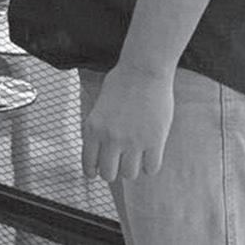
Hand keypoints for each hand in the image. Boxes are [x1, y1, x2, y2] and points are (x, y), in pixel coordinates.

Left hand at [83, 66, 173, 182]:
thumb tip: (101, 152)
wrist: (143, 70)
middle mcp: (110, 138)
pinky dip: (150, 165)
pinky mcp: (154, 141)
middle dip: (114, 171)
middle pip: (109, 175)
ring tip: (136, 156)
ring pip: (130, 175)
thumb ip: (98, 129)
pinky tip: (150, 154)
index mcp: (93, 128)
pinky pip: (151, 169)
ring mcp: (133, 141)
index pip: (89, 164)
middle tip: (119, 163)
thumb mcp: (99, 106)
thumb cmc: (121, 82)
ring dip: (133, 168)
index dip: (93, 171)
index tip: (97, 172)